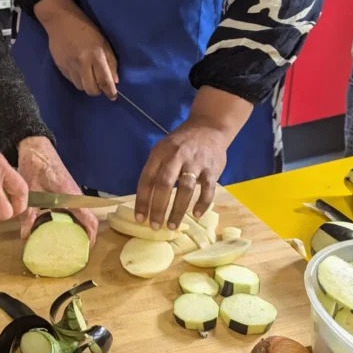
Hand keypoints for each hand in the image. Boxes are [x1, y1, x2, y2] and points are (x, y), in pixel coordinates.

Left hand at [16, 136, 98, 243]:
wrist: (37, 147)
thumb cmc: (36, 165)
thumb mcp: (30, 191)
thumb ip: (29, 214)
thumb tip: (26, 235)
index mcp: (70, 196)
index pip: (89, 219)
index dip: (91, 236)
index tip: (86, 249)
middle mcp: (75, 196)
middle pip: (86, 220)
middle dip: (82, 237)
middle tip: (71, 251)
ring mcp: (72, 194)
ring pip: (79, 215)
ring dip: (75, 228)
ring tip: (63, 243)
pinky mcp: (66, 192)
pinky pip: (72, 210)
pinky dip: (68, 220)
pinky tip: (54, 228)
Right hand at [34, 0, 117, 98]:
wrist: (60, 21)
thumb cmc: (86, 28)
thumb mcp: (103, 41)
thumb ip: (110, 61)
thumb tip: (115, 81)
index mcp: (95, 55)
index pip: (104, 80)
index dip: (110, 91)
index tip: (113, 97)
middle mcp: (82, 63)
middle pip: (91, 89)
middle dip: (98, 91)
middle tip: (101, 85)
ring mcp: (69, 66)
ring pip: (80, 87)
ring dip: (87, 85)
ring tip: (89, 77)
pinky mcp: (60, 67)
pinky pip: (71, 81)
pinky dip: (78, 80)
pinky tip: (80, 71)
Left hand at [133, 87, 253, 229]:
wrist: (209, 127)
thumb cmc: (181, 143)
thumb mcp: (163, 150)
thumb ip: (156, 170)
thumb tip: (146, 200)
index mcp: (159, 153)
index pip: (146, 179)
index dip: (142, 200)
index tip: (140, 219)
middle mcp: (176, 156)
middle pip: (164, 184)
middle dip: (158, 208)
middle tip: (155, 226)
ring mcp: (195, 162)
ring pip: (185, 189)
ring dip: (178, 210)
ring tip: (172, 226)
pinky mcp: (212, 169)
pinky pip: (207, 190)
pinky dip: (202, 204)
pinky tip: (196, 215)